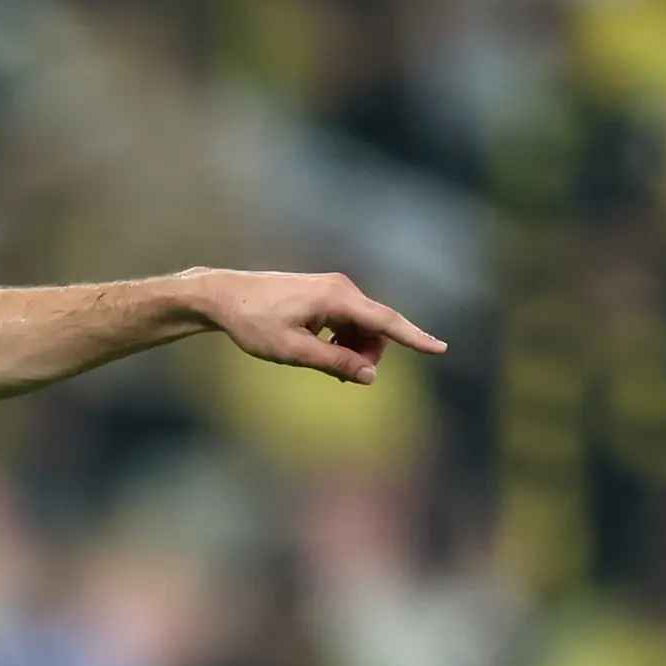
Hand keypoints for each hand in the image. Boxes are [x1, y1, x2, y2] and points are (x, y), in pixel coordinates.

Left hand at [200, 269, 445, 385]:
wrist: (225, 296)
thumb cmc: (254, 323)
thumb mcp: (293, 351)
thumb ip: (335, 363)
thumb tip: (370, 376)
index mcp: (337, 298)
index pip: (386, 321)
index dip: (415, 338)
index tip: (441, 348)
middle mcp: (342, 288)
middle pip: (376, 329)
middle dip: (368, 355)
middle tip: (342, 377)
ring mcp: (334, 289)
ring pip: (363, 327)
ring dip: (354, 349)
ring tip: (325, 363)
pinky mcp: (325, 294)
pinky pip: (349, 321)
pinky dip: (344, 340)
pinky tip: (321, 350)